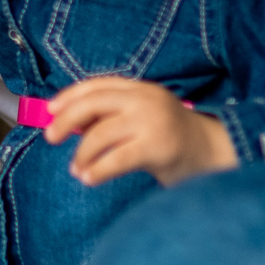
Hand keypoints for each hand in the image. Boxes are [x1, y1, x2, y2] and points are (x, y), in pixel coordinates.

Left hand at [44, 77, 235, 186]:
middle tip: (51, 137)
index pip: (97, 85)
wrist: (214, 155)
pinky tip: (89, 179)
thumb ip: (113, 116)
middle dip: (66, 120)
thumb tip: (70, 125)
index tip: (50, 110)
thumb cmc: (172, 140)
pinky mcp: (157, 147)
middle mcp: (145, 99)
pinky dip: (97, 170)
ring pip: (101, 134)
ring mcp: (152, 121)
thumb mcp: (143, 118)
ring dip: (82, 154)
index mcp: (140, 89)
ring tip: (77, 170)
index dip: (69, 96)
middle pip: (93, 103)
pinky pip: (116, 158)